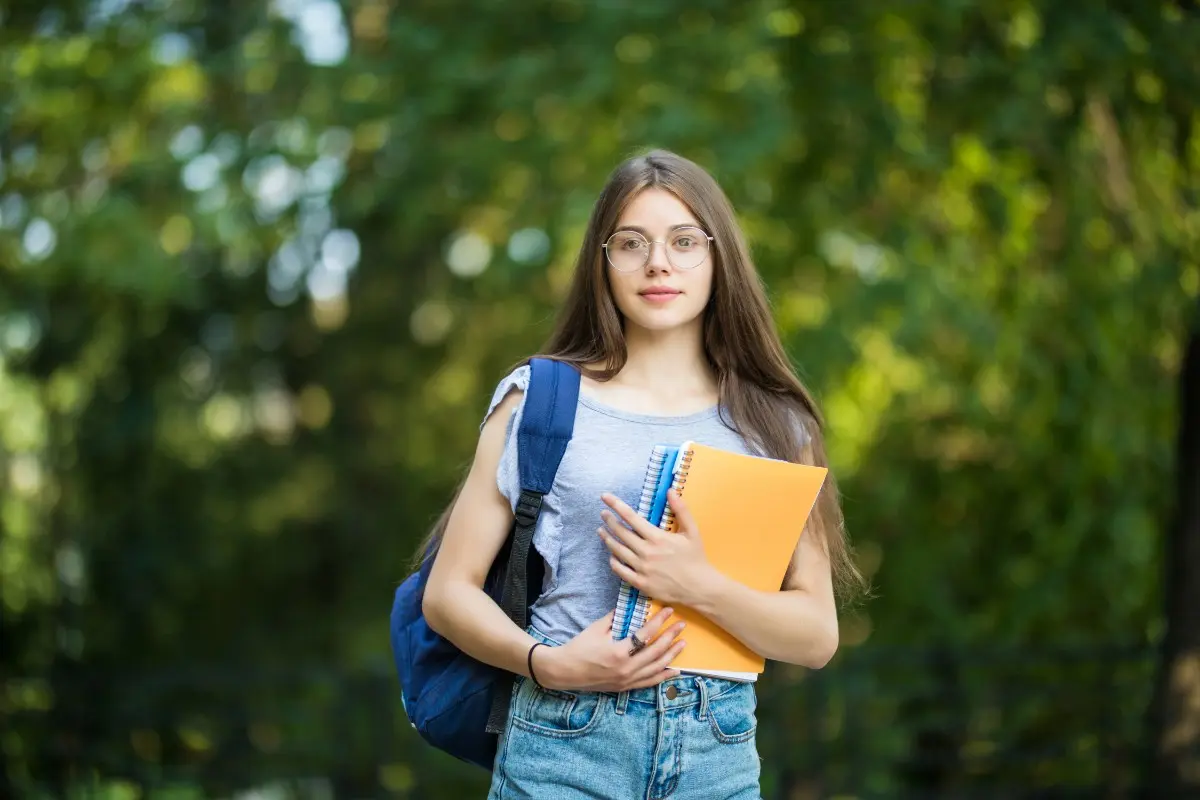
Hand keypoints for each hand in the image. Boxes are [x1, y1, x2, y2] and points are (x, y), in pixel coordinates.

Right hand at [536, 608, 685, 691]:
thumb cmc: (579, 647)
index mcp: (619, 652)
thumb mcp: (596, 629)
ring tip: (682, 644)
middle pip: (656, 651)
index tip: (669, 611)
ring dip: (671, 655)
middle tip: (682, 626)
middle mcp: (626, 668)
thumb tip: (630, 606)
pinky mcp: (625, 687)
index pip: (645, 634)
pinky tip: (674, 670)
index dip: (659, 622)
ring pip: (656, 668)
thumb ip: (615, 618)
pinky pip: (649, 682)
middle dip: (670, 637)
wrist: (565, 671)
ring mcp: (627, 680)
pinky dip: (663, 676)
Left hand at [598, 489, 713, 607]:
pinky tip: (611, 556)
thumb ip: (681, 509)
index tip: (605, 497)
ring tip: (601, 531)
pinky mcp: (641, 583)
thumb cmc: (696, 558)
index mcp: (657, 538)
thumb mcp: (692, 531)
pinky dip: (613, 562)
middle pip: (621, 533)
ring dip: (607, 539)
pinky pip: (621, 571)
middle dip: (609, 521)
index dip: (616, 505)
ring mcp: (642, 569)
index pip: (631, 517)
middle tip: (603, 514)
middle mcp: (647, 552)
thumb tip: (670, 490)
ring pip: (618, 551)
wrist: (699, 587)